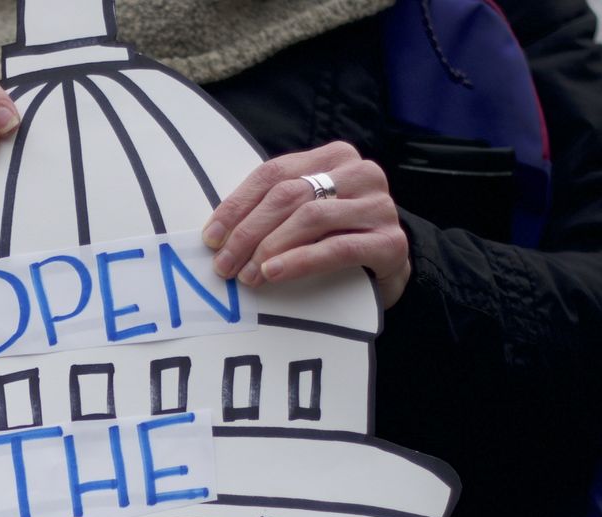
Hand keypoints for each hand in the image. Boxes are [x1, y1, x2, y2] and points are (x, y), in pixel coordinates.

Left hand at [202, 142, 410, 307]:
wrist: (390, 265)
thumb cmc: (338, 235)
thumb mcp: (306, 212)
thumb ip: (274, 208)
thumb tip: (218, 234)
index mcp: (334, 157)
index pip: (273, 174)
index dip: (237, 206)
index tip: (211, 237)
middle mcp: (361, 173)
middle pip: (289, 196)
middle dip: (248, 232)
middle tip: (224, 264)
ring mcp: (379, 205)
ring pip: (310, 219)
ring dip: (269, 249)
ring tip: (247, 275)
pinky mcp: (391, 241)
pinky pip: (337, 248)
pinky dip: (301, 261)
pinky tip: (275, 273)